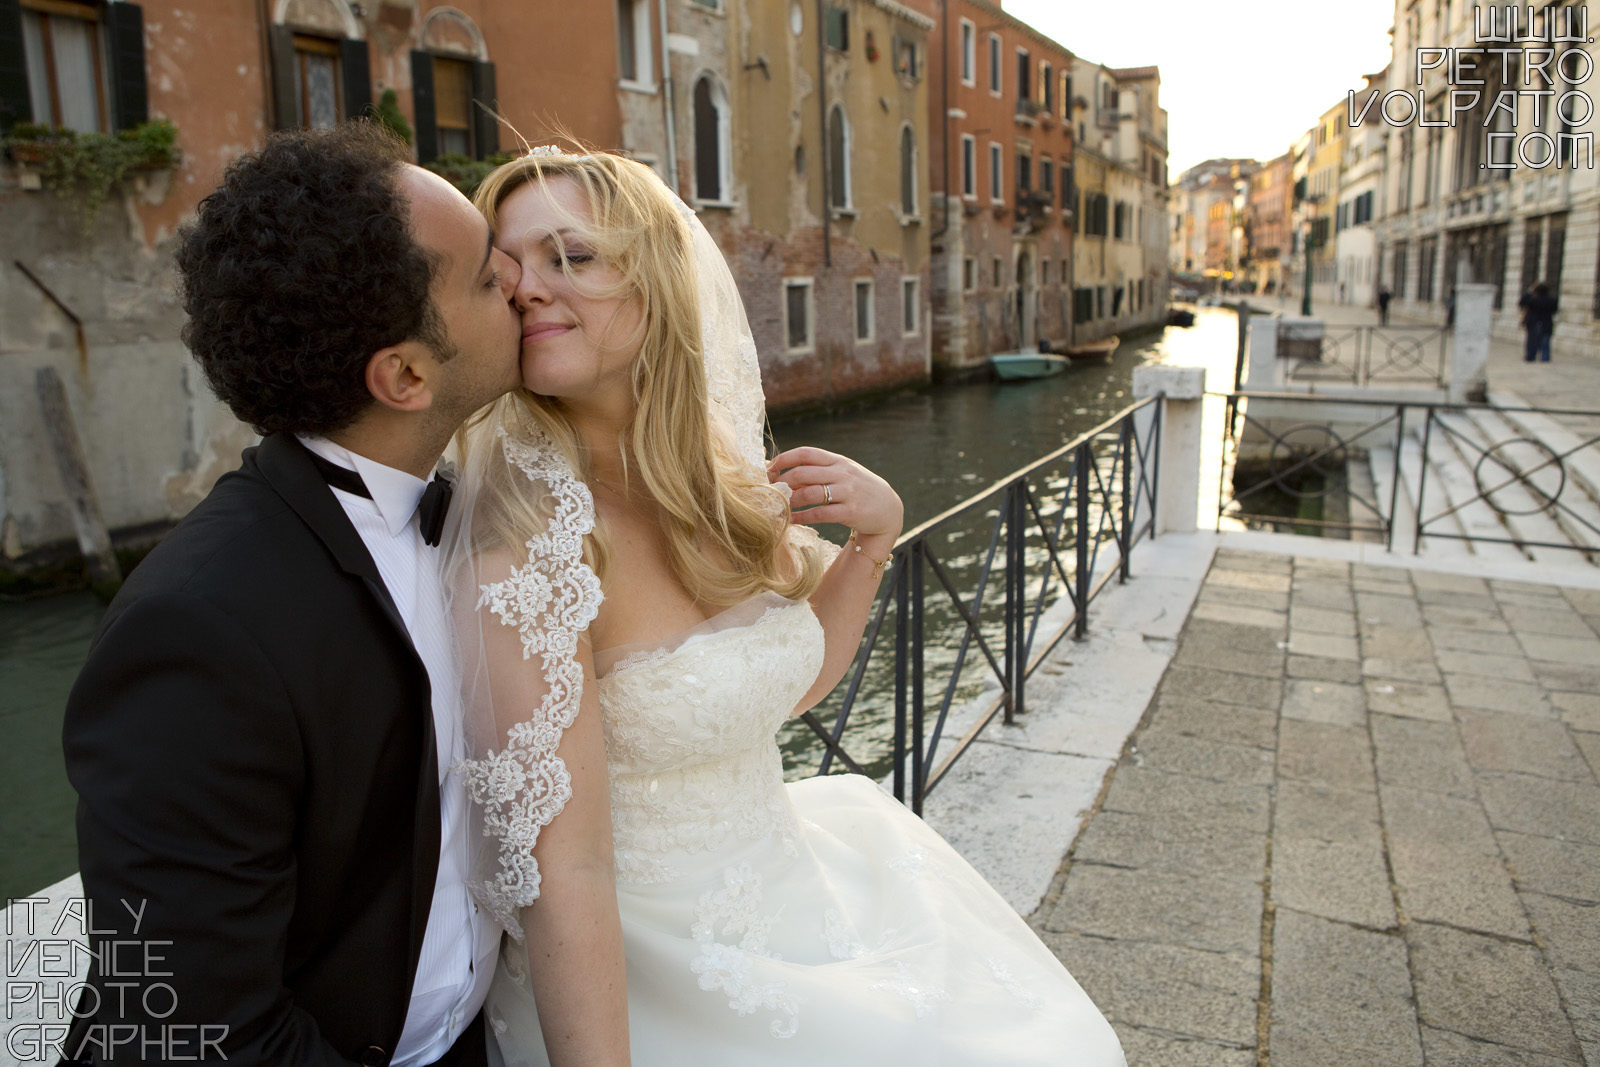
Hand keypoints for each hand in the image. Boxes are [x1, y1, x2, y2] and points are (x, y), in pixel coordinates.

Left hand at [768, 446, 903, 548]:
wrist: (888, 509)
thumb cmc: (859, 489)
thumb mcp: (844, 472)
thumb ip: (820, 471)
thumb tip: (786, 473)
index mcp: (838, 460)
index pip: (806, 453)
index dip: (784, 459)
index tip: (769, 469)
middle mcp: (842, 473)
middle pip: (803, 473)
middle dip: (782, 482)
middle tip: (770, 491)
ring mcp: (848, 492)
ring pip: (810, 493)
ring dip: (790, 501)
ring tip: (779, 506)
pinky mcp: (850, 512)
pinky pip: (820, 514)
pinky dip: (802, 517)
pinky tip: (791, 520)